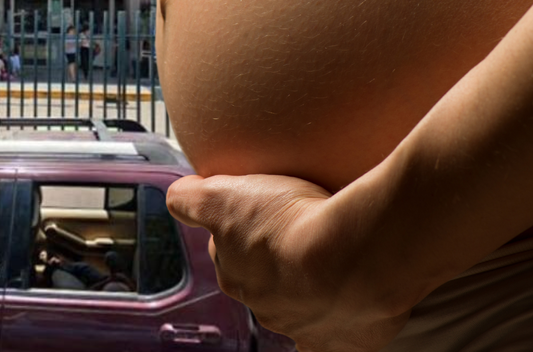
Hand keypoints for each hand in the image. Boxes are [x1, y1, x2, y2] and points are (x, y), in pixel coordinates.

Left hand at [167, 173, 412, 351]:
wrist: (355, 257)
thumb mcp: (222, 195)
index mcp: (237, 277)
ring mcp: (308, 328)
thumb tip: (177, 198)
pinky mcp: (349, 341)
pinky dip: (343, 322)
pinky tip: (352, 303)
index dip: (242, 229)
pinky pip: (341, 336)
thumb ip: (192, 198)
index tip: (260, 212)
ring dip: (312, 286)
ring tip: (334, 259)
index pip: (230, 253)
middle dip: (276, 260)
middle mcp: (268, 309)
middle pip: (267, 280)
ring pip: (304, 308)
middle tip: (301, 231)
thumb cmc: (289, 223)